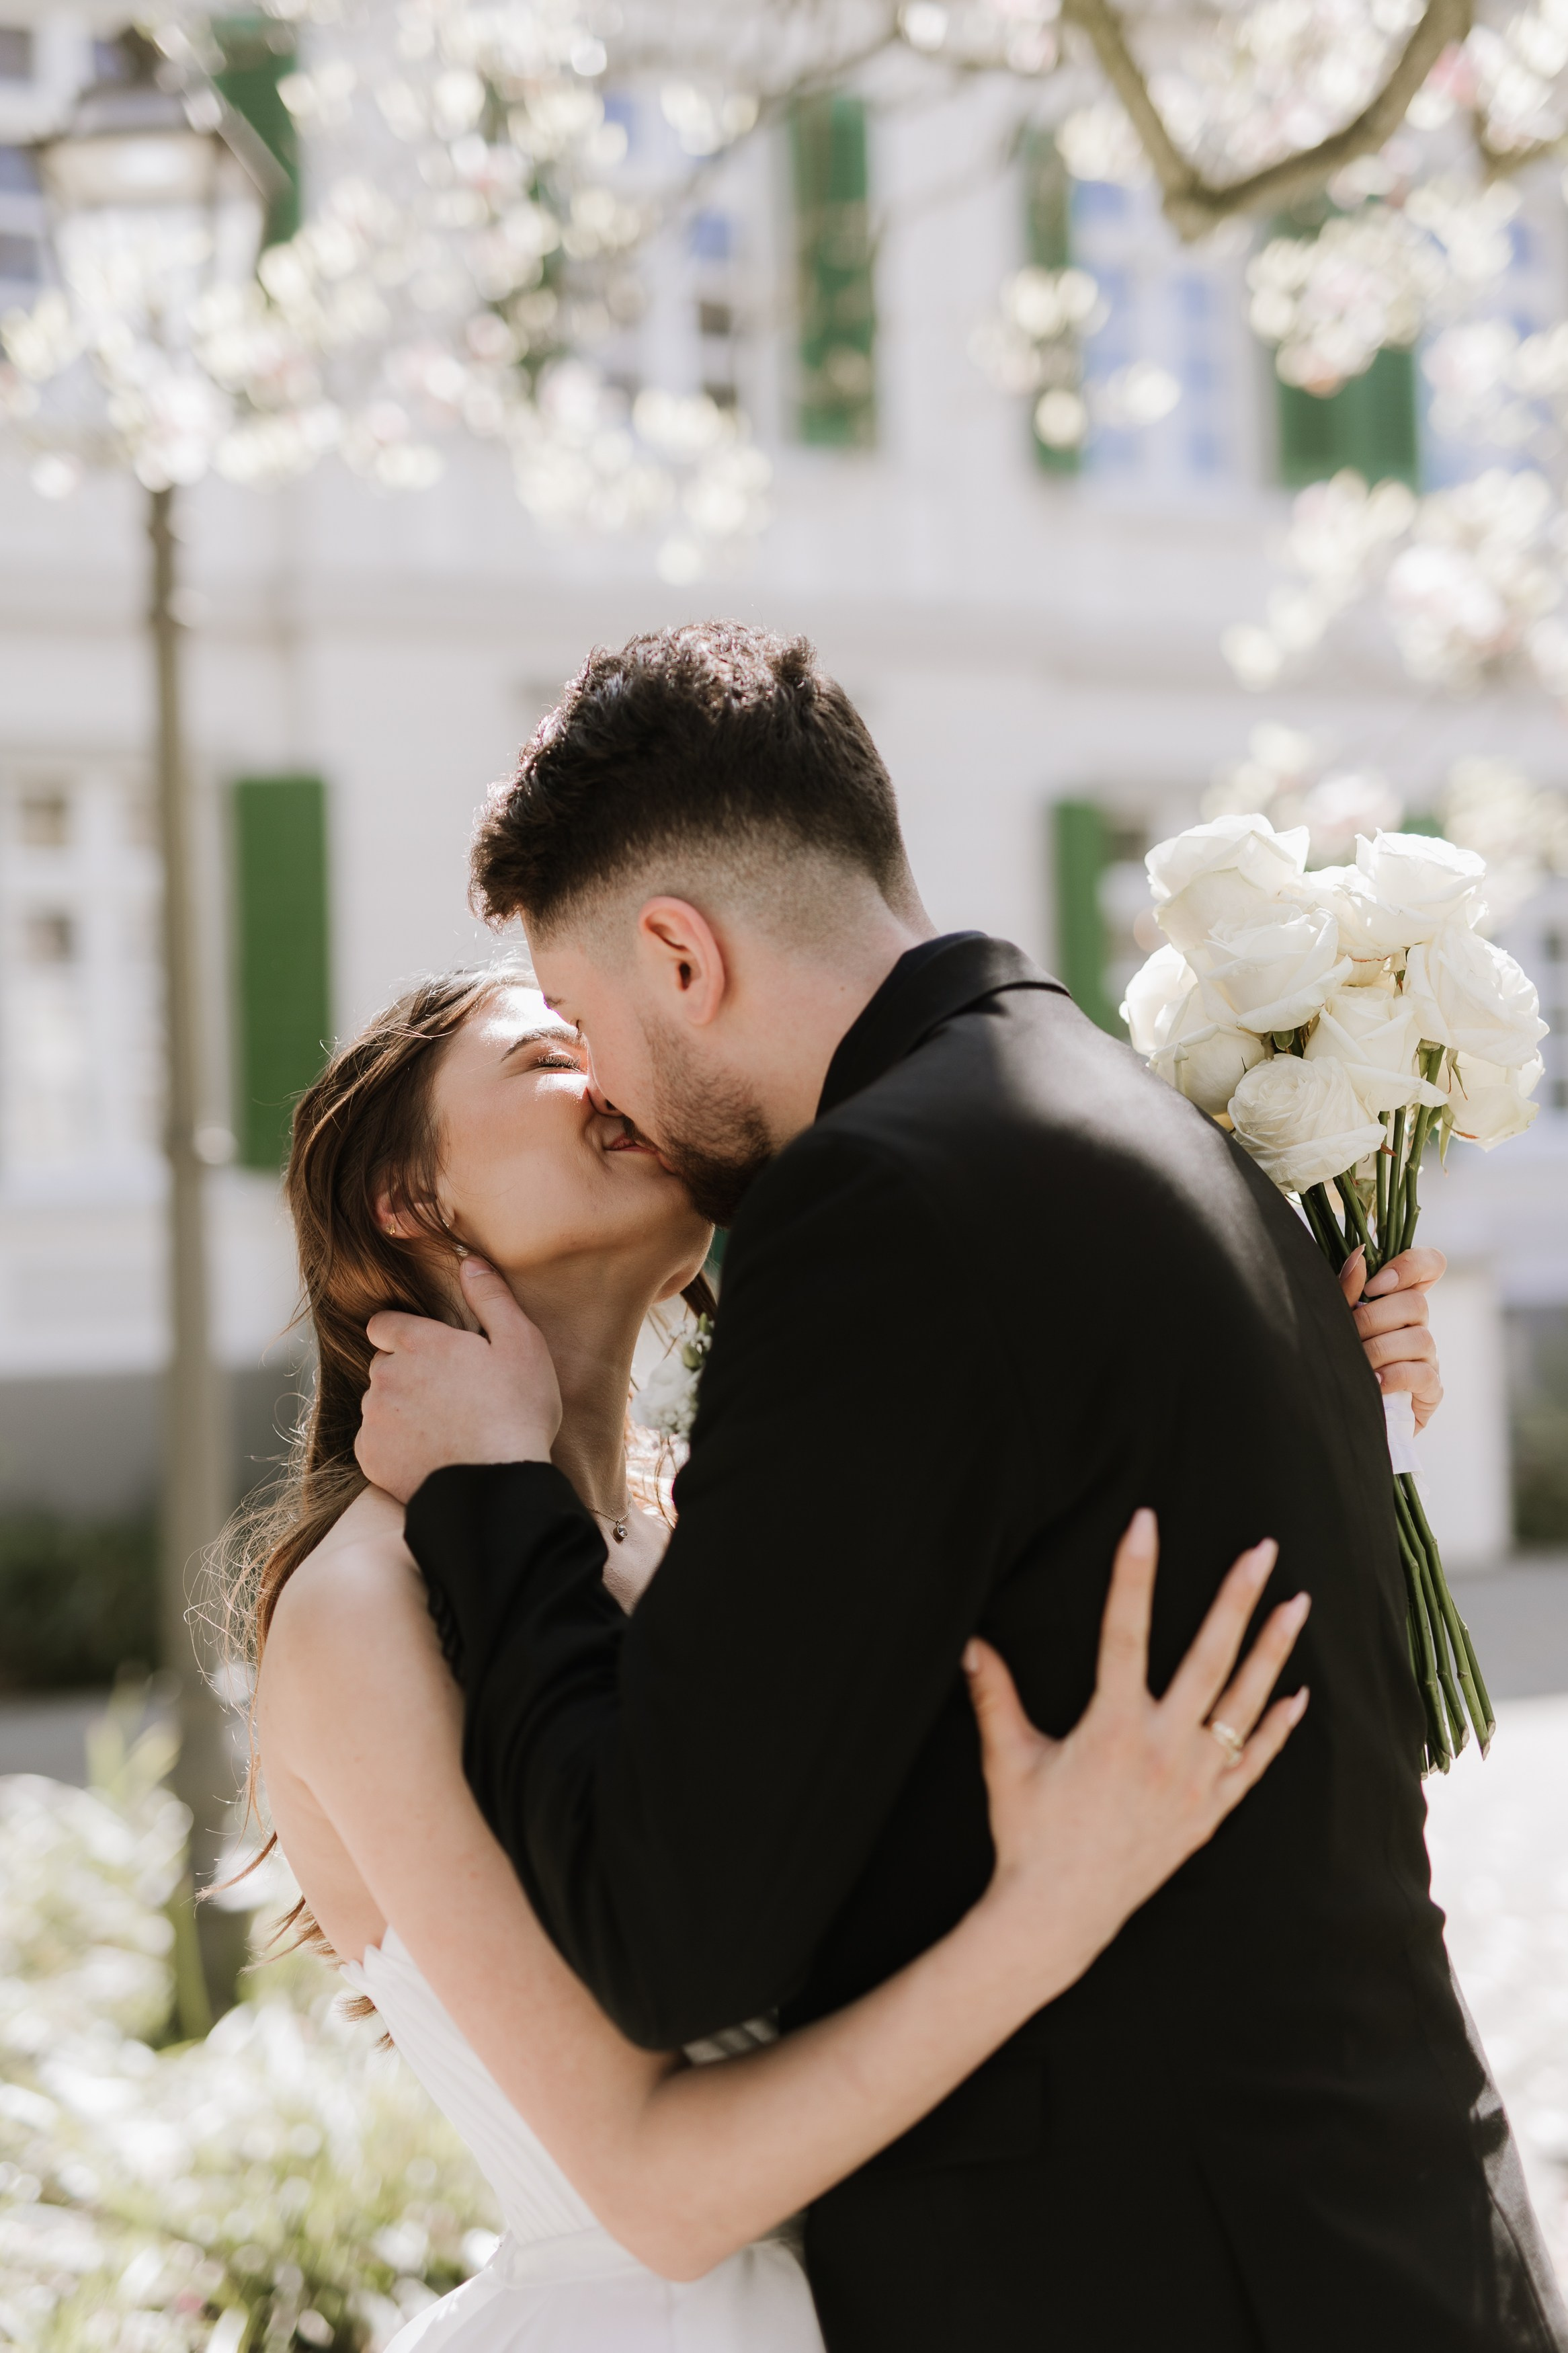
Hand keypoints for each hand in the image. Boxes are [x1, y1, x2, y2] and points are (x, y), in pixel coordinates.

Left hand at [354, 1257, 562, 1502]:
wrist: (497, 1486)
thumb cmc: (517, 1411)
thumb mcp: (521, 1343)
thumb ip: (491, 1296)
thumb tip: (468, 1260)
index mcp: (418, 1343)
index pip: (383, 1324)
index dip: (403, 1335)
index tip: (428, 1352)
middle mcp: (386, 1376)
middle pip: (383, 1366)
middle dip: (406, 1374)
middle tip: (448, 1396)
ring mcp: (375, 1419)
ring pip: (378, 1405)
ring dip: (400, 1411)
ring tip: (442, 1430)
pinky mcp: (371, 1458)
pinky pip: (376, 1443)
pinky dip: (395, 1448)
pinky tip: (430, 1456)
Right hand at [964, 1509, 1307, 1979]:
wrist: (1061, 1914)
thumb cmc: (1028, 1833)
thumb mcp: (1007, 1759)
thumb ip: (993, 1696)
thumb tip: (968, 1642)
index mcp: (1111, 1727)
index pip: (1124, 1631)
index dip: (1134, 1573)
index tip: (1146, 1522)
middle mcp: (1162, 1748)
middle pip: (1209, 1657)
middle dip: (1236, 1597)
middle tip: (1262, 1550)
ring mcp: (1193, 1781)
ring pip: (1244, 1702)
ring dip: (1273, 1650)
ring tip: (1297, 1603)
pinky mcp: (1208, 1811)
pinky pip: (1253, 1762)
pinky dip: (1276, 1727)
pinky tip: (1296, 1694)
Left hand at [1338, 1245, 1445, 1430]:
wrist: (1332, 1413)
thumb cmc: (1332, 1359)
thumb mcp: (1334, 1322)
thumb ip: (1345, 1290)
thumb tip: (1359, 1256)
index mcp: (1395, 1300)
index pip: (1429, 1264)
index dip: (1411, 1266)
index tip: (1375, 1284)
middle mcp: (1417, 1324)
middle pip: (1416, 1303)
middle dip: (1373, 1319)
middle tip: (1348, 1336)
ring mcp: (1427, 1357)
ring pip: (1420, 1338)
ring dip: (1378, 1350)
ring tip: (1354, 1364)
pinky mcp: (1430, 1389)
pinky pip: (1422, 1374)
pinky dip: (1392, 1376)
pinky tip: (1372, 1383)